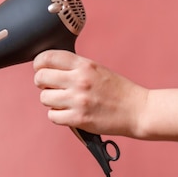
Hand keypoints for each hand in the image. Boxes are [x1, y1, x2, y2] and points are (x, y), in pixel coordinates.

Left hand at [33, 50, 147, 137]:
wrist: (139, 110)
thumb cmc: (117, 90)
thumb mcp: (96, 69)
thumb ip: (73, 68)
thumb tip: (46, 69)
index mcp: (84, 65)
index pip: (48, 58)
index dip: (39, 64)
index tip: (40, 69)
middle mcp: (80, 80)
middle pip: (40, 78)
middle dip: (42, 83)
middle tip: (52, 87)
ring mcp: (78, 100)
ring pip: (44, 98)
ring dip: (51, 101)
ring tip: (65, 102)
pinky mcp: (78, 119)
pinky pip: (52, 116)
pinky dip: (58, 116)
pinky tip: (69, 113)